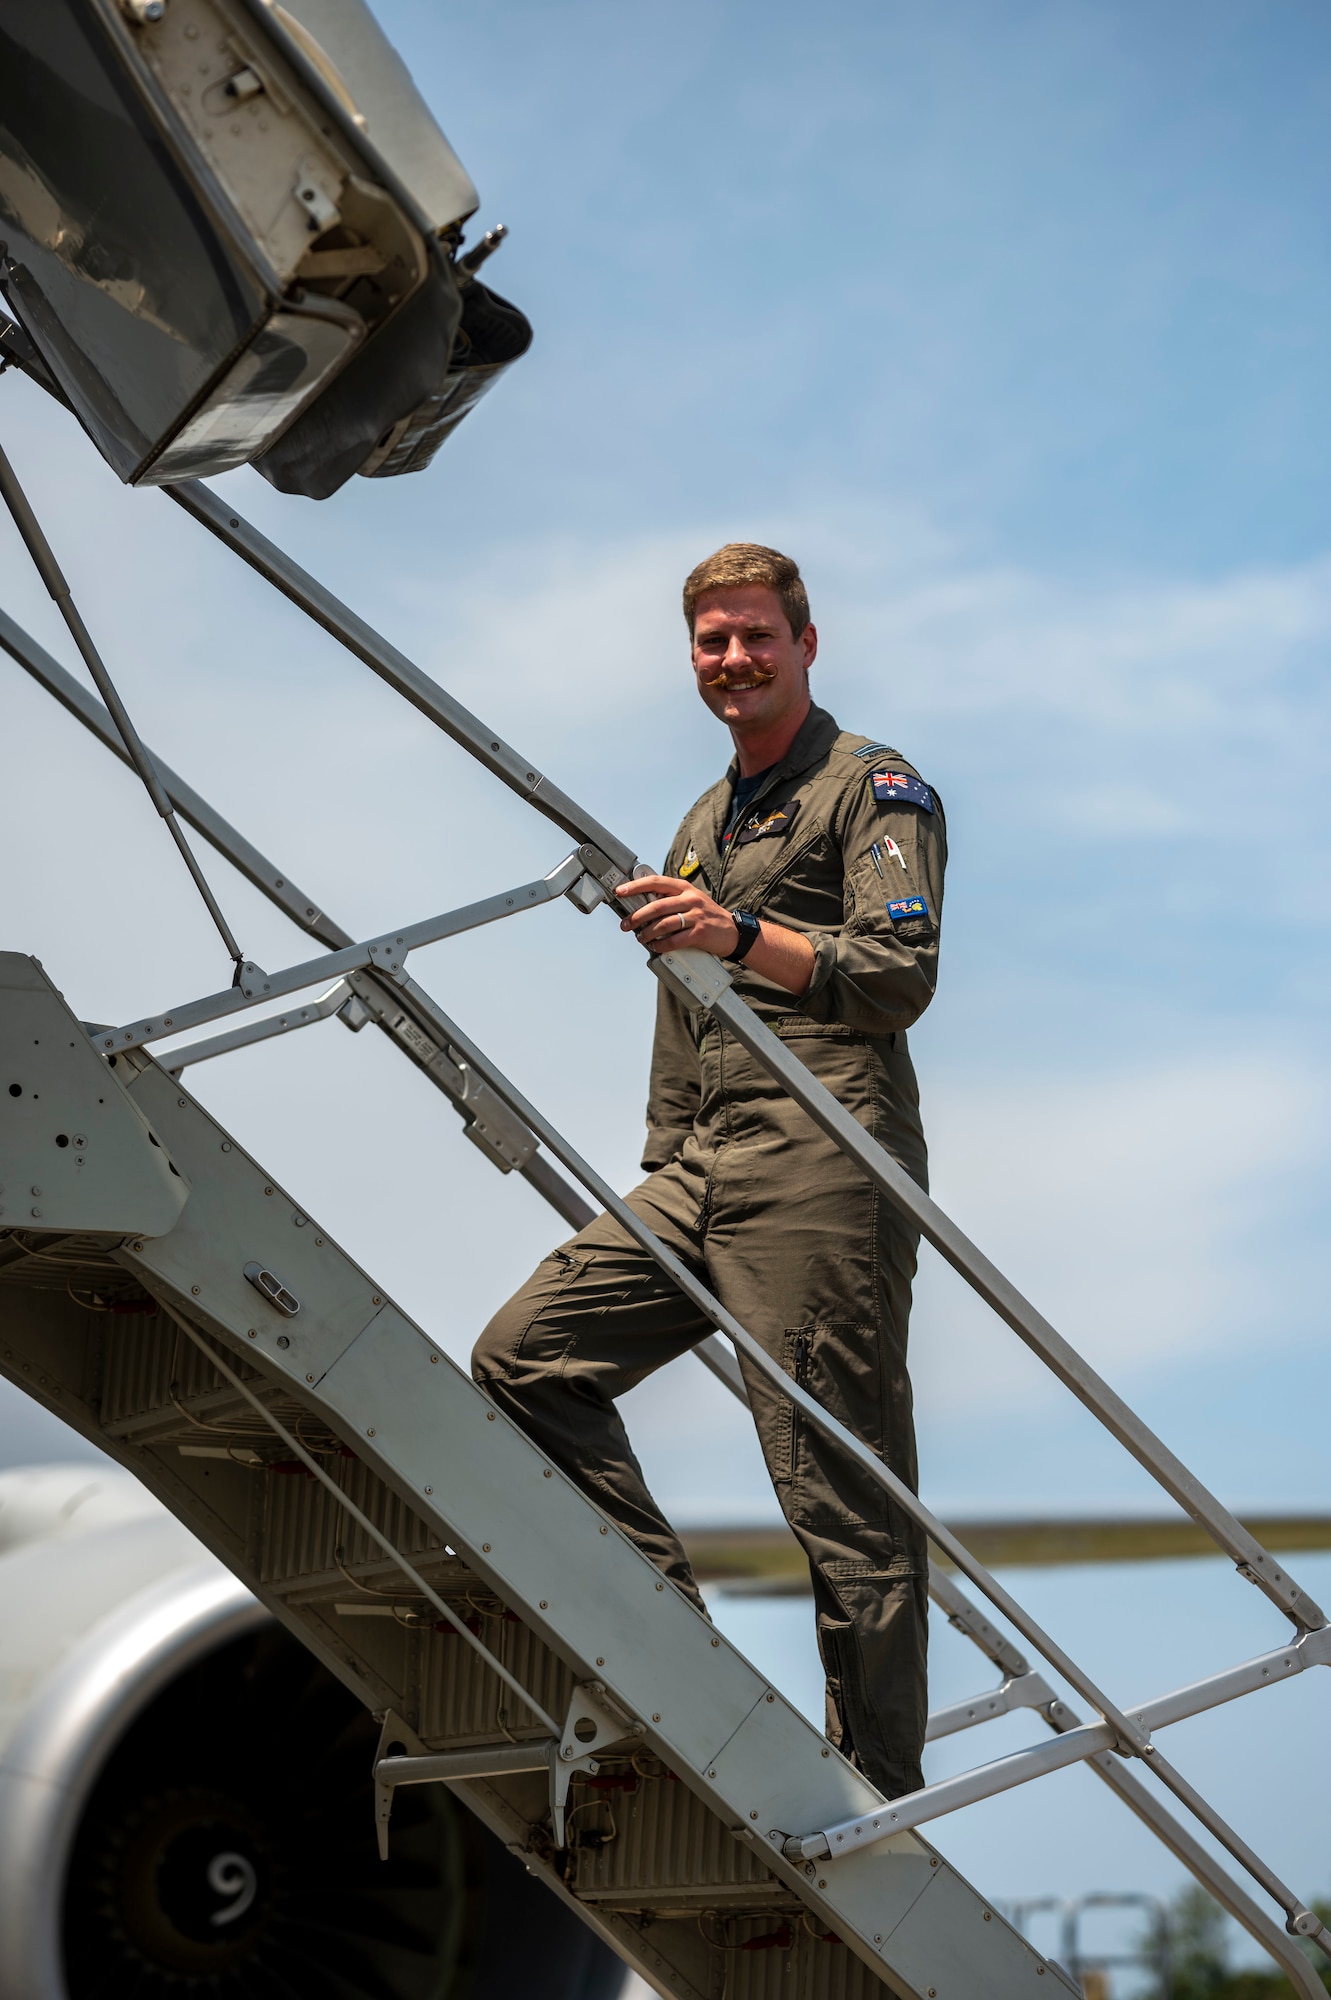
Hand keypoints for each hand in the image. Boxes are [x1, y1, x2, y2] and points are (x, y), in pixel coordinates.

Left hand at [615, 875, 737, 956]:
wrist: (733, 932)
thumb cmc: (707, 916)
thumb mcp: (691, 900)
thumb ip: (670, 900)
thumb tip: (642, 906)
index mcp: (684, 888)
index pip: (656, 882)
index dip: (636, 886)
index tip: (621, 892)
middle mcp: (690, 899)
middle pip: (656, 906)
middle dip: (637, 916)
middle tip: (626, 924)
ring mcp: (696, 916)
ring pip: (663, 924)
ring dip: (647, 933)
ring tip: (641, 938)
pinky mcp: (699, 933)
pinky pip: (674, 940)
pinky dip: (661, 945)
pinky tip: (655, 947)